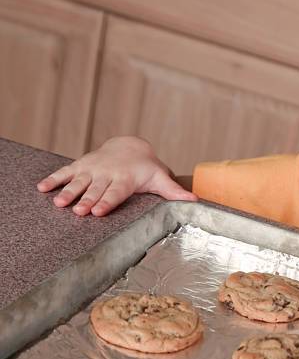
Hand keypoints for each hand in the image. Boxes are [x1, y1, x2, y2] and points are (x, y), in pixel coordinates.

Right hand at [37, 136, 197, 215]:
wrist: (130, 146)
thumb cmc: (147, 168)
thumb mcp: (160, 178)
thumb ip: (175, 192)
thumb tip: (197, 202)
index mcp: (126, 180)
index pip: (116, 193)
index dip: (107, 201)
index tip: (99, 211)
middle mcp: (107, 174)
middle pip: (96, 190)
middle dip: (87, 200)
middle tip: (79, 212)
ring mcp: (93, 169)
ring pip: (79, 182)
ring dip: (69, 192)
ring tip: (58, 203)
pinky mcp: (81, 165)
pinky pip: (65, 172)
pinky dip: (53, 179)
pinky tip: (41, 189)